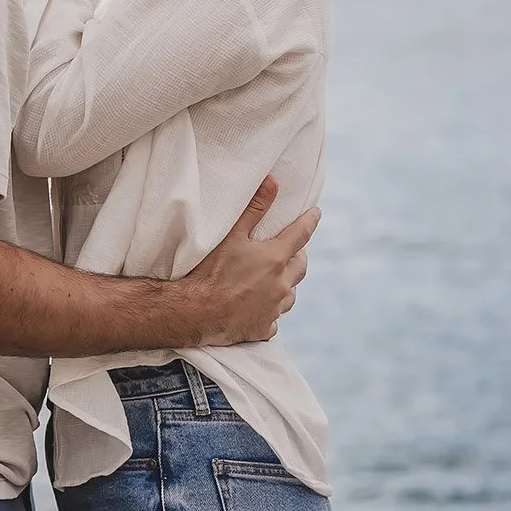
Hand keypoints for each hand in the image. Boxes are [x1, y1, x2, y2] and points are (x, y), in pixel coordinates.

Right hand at [178, 177, 318, 345]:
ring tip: (277, 280)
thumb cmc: (211, 271)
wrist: (195, 312)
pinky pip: (274, 319)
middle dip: (299, 256)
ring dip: (287, 285)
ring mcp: (274, 309)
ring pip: (291, 294)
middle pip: (301, 266)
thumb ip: (255, 207)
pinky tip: (262, 308)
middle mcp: (281, 284)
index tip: (316, 213)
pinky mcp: (263, 328)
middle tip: (292, 250)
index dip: (309, 221)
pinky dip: (271, 312)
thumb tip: (273, 181)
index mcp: (275, 258)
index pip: (300, 234)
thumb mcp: (233, 234)